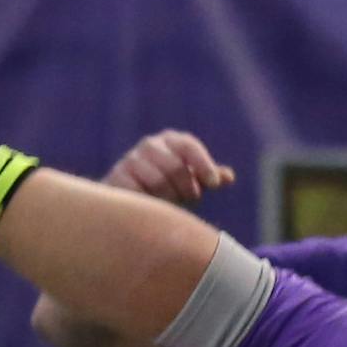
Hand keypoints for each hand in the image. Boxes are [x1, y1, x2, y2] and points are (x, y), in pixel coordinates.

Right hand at [102, 130, 232, 204]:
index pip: (189, 146)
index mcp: (172, 141)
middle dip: (186, 189)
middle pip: (177, 168)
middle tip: (187, 199)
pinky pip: (141, 193)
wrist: (131, 199)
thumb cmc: (169, 188)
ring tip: (166, 202)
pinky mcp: (117, 176)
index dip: (203, 165)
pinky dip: (150, 203)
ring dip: (168, 199)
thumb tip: (228, 176)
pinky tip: (149, 205)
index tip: (213, 184)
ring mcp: (132, 159)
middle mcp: (151, 145)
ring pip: (159, 182)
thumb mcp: (192, 181)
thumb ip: (209, 177)